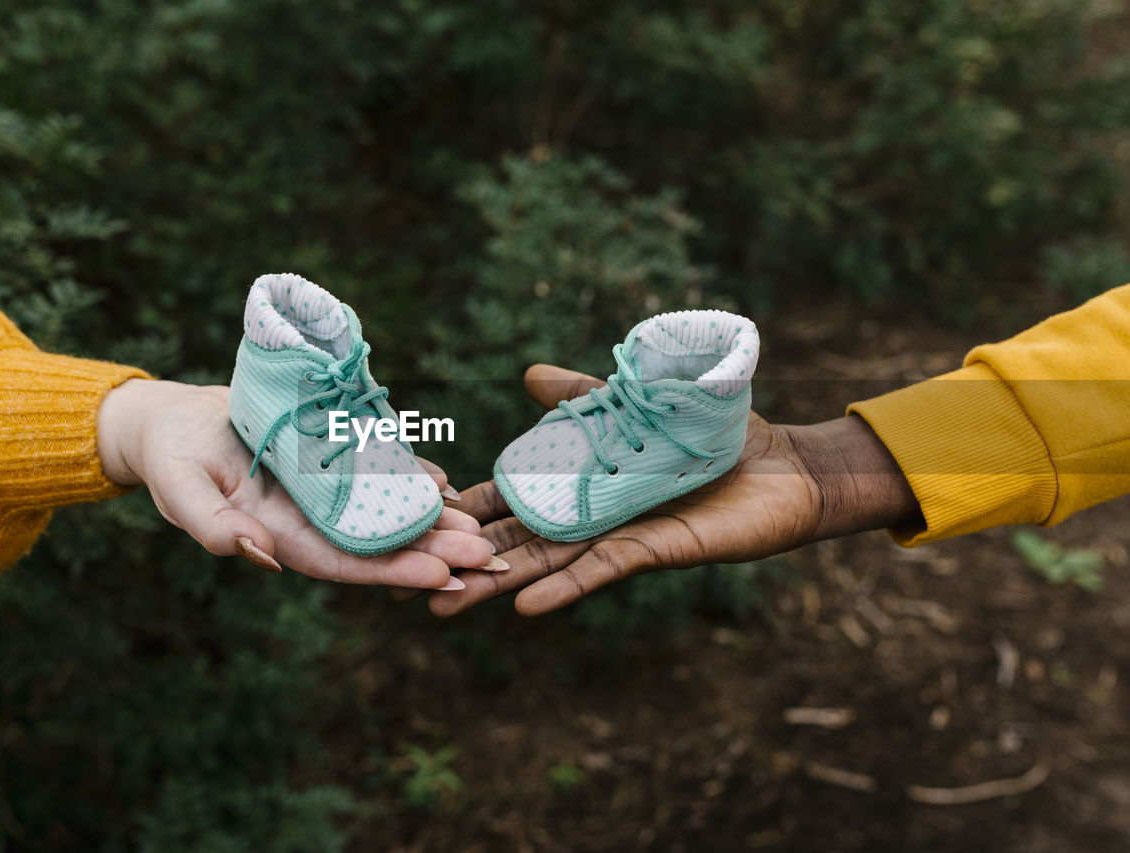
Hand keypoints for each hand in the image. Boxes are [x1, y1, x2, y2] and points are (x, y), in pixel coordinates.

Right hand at [97, 379, 491, 589]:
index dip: (390, 570)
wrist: (175, 419)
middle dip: (430, 550)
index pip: (344, 562)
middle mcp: (309, 519)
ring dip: (431, 521)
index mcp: (278, 536)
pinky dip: (410, 477)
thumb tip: (262, 557)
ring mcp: (321, 490)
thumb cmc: (170, 458)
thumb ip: (214, 527)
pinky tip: (447, 483)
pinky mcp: (328, 457)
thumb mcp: (180, 490)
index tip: (439, 574)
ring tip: (480, 527)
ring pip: (384, 510)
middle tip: (485, 554)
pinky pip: (376, 470)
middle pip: (377, 542)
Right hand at [430, 365, 919, 615]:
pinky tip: (523, 606)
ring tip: (446, 606)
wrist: (785, 469)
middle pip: (516, 541)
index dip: (467, 509)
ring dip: (498, 584)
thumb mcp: (635, 402)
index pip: (512, 497)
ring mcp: (616, 536)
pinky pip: (599, 571)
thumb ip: (583, 394)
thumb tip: (528, 375)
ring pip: (546, 564)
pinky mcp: (651, 550)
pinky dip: (563, 588)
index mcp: (581, 482)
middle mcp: (590, 515)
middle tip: (405, 583)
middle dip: (464, 559)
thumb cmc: (714, 437)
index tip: (416, 518)